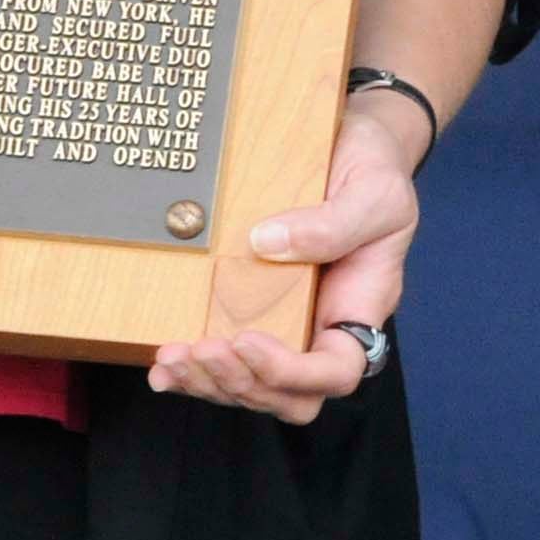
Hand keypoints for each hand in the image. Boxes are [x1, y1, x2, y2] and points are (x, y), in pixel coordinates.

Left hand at [154, 85, 427, 423]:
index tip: (247, 339)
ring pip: (253, 387)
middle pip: (289, 395)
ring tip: (171, 357)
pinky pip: (227, 358)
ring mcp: (287, 322)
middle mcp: (322, 327)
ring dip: (209, 381)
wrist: (356, 144)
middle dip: (241, 382)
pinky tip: (163, 366)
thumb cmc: (376, 172)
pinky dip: (193, 372)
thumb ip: (332, 223)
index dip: (291, 373)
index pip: (337, 371)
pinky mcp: (251, 308)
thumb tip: (267, 244)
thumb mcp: (373, 191)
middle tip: (200, 349)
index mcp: (359, 307)